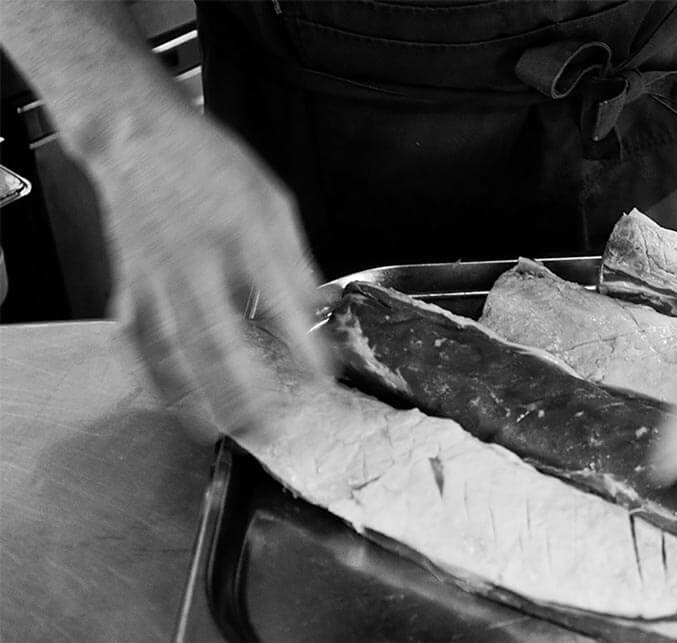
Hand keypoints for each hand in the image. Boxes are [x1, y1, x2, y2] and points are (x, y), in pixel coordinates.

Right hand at [93, 108, 331, 440]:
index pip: (281, 301)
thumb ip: (294, 259)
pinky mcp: (128, 284)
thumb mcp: (272, 200)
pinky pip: (137, 341)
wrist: (136, 138)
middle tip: (271, 430)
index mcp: (242, 234)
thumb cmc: (208, 165)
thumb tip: (320, 307)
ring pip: (175, 350)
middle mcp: (197, 262)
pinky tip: (169, 403)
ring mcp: (156, 277)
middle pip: (220, 339)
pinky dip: (152, 377)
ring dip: (199, 397)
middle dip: (247, 390)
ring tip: (222, 431)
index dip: (305, 345)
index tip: (326, 378)